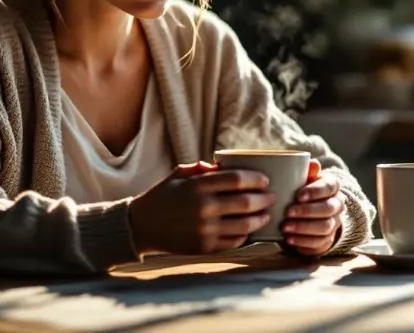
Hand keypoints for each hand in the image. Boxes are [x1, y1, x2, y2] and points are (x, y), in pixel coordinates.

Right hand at [129, 162, 275, 254]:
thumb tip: (225, 165)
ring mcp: (205, 230)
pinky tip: (249, 230)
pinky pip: (234, 242)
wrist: (141, 226)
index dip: (256, 179)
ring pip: (245, 225)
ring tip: (265, 214)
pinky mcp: (205, 247)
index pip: (237, 180)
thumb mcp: (178, 175)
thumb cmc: (162, 196)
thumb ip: (202, 169)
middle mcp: (204, 208)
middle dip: (264, 199)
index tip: (264, 179)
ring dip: (260, 219)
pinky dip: (245, 235)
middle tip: (271, 197)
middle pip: (246, 202)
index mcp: (198, 186)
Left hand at [282, 159, 344, 256]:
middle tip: (288, 212)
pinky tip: (290, 240)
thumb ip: (307, 172)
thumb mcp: (304, 179)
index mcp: (332, 186)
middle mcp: (337, 205)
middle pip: (328, 209)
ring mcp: (334, 223)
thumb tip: (313, 163)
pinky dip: (304, 242)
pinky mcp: (328, 240)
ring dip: (304, 228)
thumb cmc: (304, 190)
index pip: (329, 187)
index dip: (314, 191)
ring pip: (325, 227)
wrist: (311, 211)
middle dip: (307, 211)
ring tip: (286, 227)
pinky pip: (320, 243)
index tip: (298, 195)